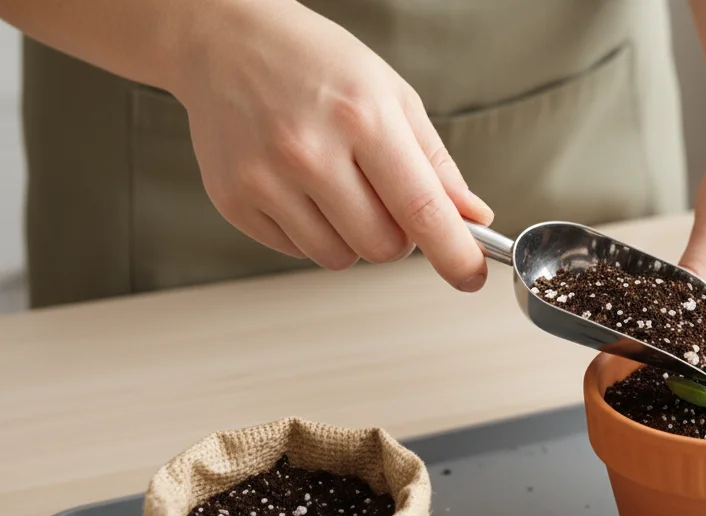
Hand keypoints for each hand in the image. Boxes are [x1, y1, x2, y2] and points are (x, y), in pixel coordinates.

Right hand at [174, 1, 493, 288]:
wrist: (226, 41)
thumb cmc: (315, 63)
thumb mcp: (391, 96)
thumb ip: (436, 163)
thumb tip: (472, 217)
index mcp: (362, 118)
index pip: (422, 210)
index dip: (454, 253)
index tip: (470, 276)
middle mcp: (309, 151)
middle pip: (382, 247)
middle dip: (398, 236)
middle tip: (384, 197)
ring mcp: (265, 179)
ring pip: (340, 258)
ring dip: (353, 237)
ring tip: (337, 184)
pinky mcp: (234, 200)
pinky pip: (297, 250)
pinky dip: (310, 231)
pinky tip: (300, 186)